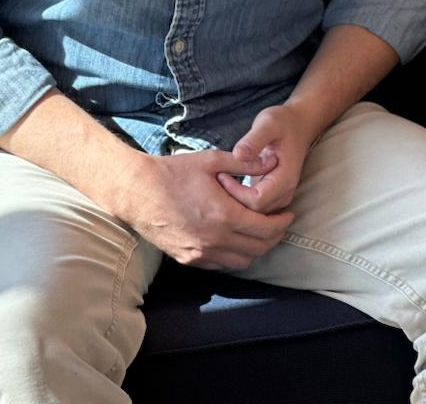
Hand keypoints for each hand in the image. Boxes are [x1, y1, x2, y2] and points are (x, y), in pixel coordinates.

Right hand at [120, 147, 294, 270]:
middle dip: (275, 237)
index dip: (282, 223)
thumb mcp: (211, 161)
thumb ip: (244, 163)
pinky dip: (234, 255)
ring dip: (256, 249)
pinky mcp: (188, 259)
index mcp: (224, 216)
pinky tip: (235, 239)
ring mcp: (200, 253)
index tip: (289, 213)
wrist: (137, 192)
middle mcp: (215, 240)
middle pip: (258, 249)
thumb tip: (271, 161)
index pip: (266, 229)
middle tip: (279, 223)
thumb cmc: (173, 172)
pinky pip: (221, 265)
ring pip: (242, 262)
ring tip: (260, 232)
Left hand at [217, 103, 316, 214]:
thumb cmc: (282, 123)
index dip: (237, 192)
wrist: (298, 125)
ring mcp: (280, 195)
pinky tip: (229, 182)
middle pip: (255, 212)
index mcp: (285, 179)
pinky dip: (241, 198)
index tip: (222, 174)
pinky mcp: (273, 194)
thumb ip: (254, 139)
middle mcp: (285, 192)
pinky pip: (255, 206)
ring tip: (222, 178)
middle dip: (234, 199)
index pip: (257, 201)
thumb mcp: (268, 124)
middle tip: (217, 177)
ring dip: (236, 200)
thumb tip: (238, 155)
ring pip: (254, 213)